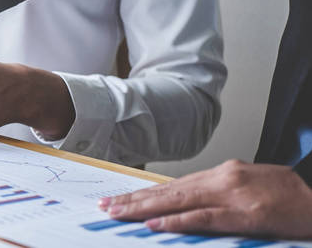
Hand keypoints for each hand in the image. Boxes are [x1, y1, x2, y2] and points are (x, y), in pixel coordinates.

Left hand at [100, 160, 311, 239]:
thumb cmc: (290, 199)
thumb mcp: (250, 188)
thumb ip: (219, 193)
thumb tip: (186, 204)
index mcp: (224, 173)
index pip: (175, 185)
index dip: (146, 193)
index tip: (121, 200)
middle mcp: (224, 179)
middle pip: (170, 191)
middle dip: (135, 200)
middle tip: (107, 207)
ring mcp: (233, 195)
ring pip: (178, 201)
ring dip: (145, 209)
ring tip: (119, 214)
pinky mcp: (244, 214)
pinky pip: (203, 218)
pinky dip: (177, 221)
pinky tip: (155, 225)